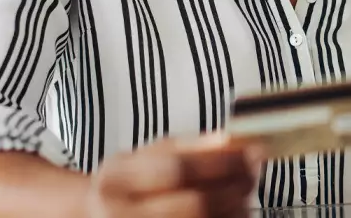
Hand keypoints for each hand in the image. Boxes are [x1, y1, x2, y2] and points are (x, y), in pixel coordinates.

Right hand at [86, 136, 261, 217]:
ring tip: (244, 193)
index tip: (252, 151)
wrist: (96, 217)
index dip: (222, 162)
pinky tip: (232, 211)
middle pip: (195, 206)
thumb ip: (187, 147)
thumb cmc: (126, 184)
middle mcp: (120, 215)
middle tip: (254, 174)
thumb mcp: (144, 156)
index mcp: (116, 179)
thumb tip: (232, 140)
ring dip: (236, 209)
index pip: (177, 170)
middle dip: (235, 188)